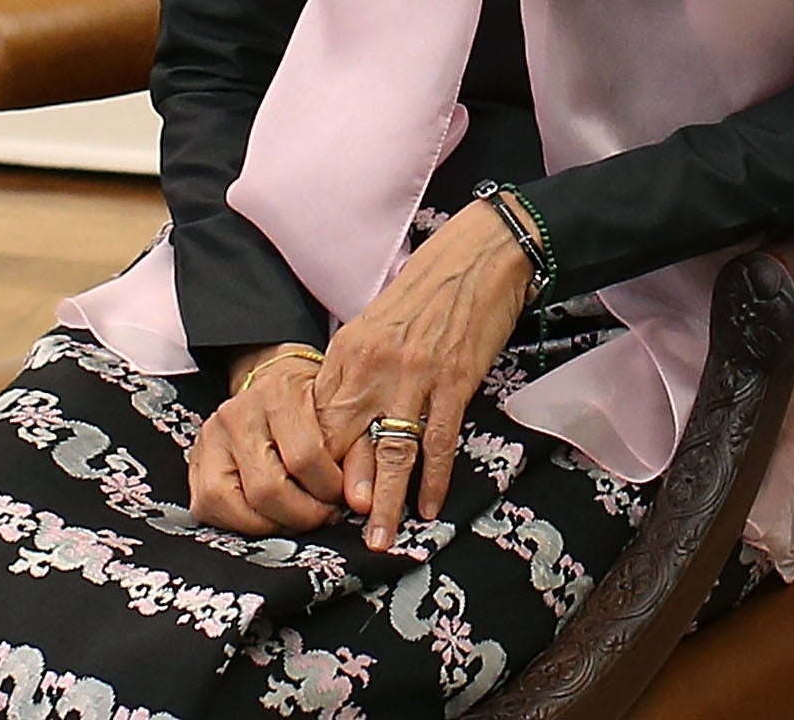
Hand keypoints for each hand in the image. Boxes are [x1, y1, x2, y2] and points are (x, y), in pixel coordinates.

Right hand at [187, 345, 343, 534]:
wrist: (273, 382)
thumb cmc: (314, 401)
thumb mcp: (341, 412)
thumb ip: (355, 452)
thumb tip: (364, 503)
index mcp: (278, 394)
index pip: (306, 456)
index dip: (329, 488)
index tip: (345, 498)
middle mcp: (237, 414)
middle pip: (268, 488)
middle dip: (303, 514)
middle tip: (324, 515)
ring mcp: (210, 438)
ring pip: (233, 504)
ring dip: (272, 524)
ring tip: (299, 519)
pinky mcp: (195, 462)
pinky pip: (210, 509)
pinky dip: (243, 524)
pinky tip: (271, 517)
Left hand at [312, 202, 534, 549]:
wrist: (480, 255)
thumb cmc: (427, 290)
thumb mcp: (375, 328)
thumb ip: (357, 375)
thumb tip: (345, 426)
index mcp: (347, 355)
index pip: (318, 423)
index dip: (313, 466)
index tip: (313, 498)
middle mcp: (372, 369)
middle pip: (344, 445)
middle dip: (337, 495)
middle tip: (334, 533)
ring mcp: (414, 377)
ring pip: (390, 453)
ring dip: (384, 502)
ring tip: (379, 539)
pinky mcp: (454, 381)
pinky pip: (439, 441)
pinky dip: (434, 479)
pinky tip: (430, 507)